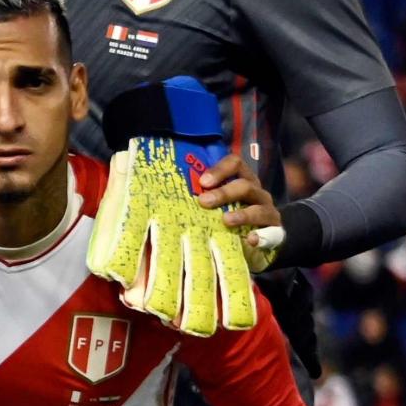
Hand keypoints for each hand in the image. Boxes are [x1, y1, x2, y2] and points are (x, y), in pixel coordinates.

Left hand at [86, 135, 259, 335]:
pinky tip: (249, 241)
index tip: (201, 181)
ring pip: (260, 206)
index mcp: (235, 181)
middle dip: (225, 191)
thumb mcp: (202, 208)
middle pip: (245, 183)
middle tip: (204, 202)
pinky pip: (271, 233)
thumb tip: (130, 176)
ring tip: (225, 222)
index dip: (219, 168)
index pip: (233, 163)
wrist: (258, 240)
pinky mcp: (274, 233)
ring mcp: (266, 212)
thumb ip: (178, 197)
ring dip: (242, 213)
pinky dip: (261, 236)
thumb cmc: (219, 220)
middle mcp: (254, 192)